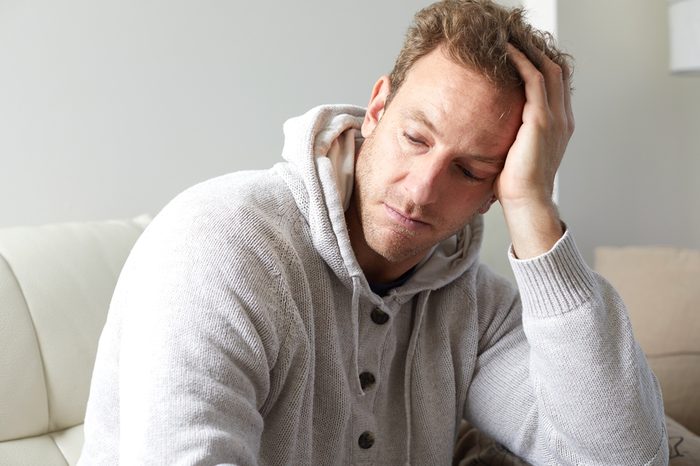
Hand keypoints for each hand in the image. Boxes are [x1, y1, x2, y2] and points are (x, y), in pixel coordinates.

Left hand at [495, 44, 574, 258]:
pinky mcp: (541, 121)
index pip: (557, 85)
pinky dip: (523, 62)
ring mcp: (555, 119)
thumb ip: (513, 139)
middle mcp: (562, 119)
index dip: (542, 65)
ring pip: (549, 70)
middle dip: (538, 51)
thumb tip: (490, 134)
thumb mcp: (516, 155)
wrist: (526, 203)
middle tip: (516, 39)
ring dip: (530, 51)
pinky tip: (508, 53)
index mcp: (559, 127)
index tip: (521, 54)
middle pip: (558, 71)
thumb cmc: (516, 186)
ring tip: (511, 39)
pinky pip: (535, 80)